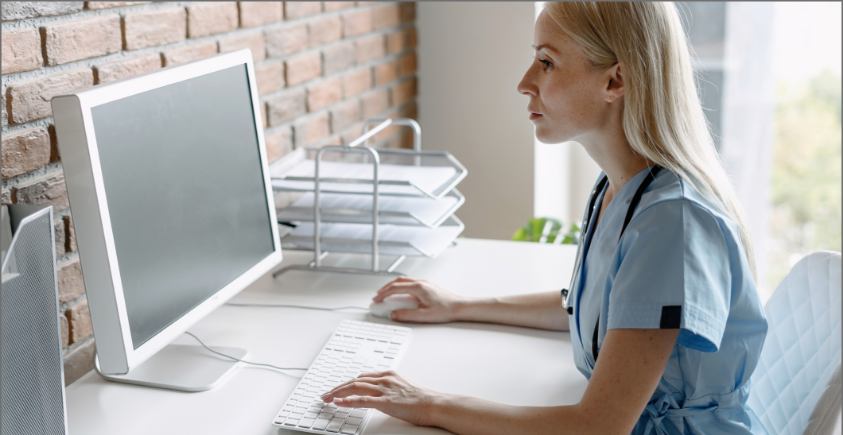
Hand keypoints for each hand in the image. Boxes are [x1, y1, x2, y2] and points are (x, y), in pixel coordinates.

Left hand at [320, 370, 442, 426]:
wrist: (434, 404)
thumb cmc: (421, 399)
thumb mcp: (402, 389)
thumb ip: (388, 389)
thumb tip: (377, 395)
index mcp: (388, 374)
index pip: (361, 377)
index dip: (346, 384)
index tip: (337, 389)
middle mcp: (384, 378)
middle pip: (354, 381)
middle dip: (338, 388)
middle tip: (326, 395)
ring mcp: (385, 389)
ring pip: (355, 387)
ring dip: (338, 393)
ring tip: (327, 398)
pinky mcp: (386, 401)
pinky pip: (362, 400)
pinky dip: (348, 400)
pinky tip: (338, 402)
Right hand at [374, 276, 468, 322]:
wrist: (460, 307)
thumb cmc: (446, 309)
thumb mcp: (424, 316)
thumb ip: (406, 315)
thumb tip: (393, 314)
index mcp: (418, 287)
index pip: (395, 288)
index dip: (383, 294)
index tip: (376, 299)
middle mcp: (421, 283)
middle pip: (398, 281)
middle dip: (385, 288)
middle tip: (378, 296)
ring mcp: (424, 284)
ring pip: (404, 281)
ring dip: (393, 287)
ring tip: (387, 294)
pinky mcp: (427, 287)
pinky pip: (410, 284)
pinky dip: (401, 287)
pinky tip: (401, 294)